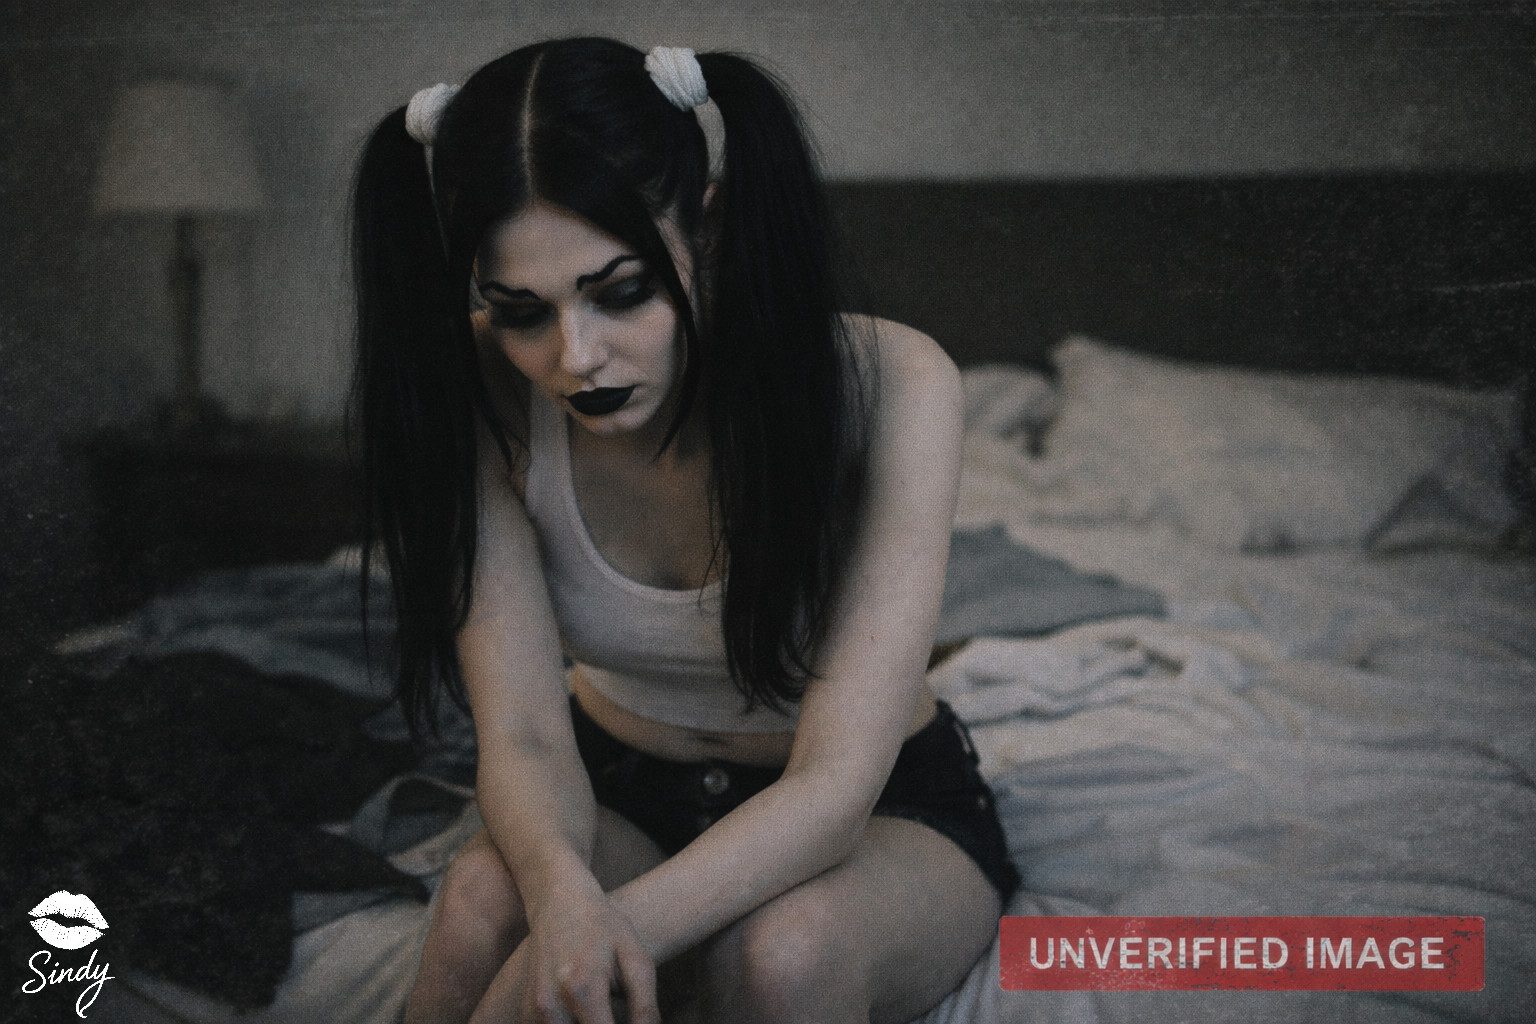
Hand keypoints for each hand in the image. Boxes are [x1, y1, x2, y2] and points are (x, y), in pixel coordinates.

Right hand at [473, 889, 659, 1023]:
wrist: (558, 902)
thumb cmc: (603, 928)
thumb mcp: (635, 958)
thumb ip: (645, 1006)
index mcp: (584, 991)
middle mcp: (551, 1007)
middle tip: (613, 1012)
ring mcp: (534, 1011)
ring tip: (601, 1011)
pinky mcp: (526, 1013)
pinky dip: (570, 1023)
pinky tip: (583, 1010)